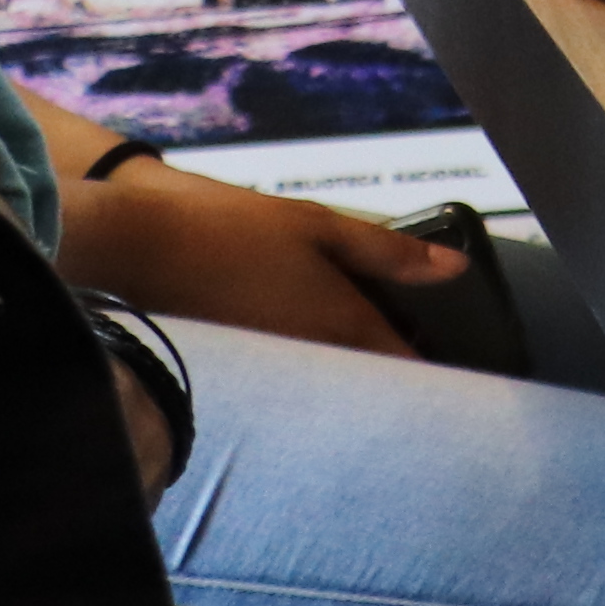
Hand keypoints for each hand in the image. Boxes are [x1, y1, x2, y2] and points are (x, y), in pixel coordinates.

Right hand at [57, 160, 453, 358]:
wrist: (142, 248)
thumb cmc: (233, 231)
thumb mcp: (321, 226)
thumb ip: (389, 252)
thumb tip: (453, 268)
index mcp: (342, 322)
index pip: (405, 366)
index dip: (437, 372)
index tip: (463, 375)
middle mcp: (314, 355)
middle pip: (371, 379)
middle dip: (398, 373)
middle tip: (422, 354)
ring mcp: (278, 366)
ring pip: (335, 378)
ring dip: (357, 368)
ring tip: (373, 342)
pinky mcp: (248, 364)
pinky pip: (297, 374)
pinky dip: (316, 363)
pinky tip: (311, 336)